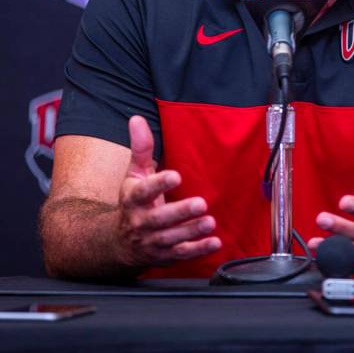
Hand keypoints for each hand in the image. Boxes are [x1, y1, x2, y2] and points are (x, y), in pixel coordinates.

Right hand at [116, 116, 221, 267]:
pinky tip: (214, 242)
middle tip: (201, 203)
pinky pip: (181, 254)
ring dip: (191, 231)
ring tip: (210, 222)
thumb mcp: (134, 174)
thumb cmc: (133, 202)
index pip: (143, 192)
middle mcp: (140, 222)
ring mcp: (151, 241)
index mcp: (132, 199)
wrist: (119, 243)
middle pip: (159, 219)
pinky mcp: (164, 255)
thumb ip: (141, 148)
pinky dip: (198, 250)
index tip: (175, 175)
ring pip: (171, 238)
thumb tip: (137, 119)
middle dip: (180, 212)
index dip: (158, 184)